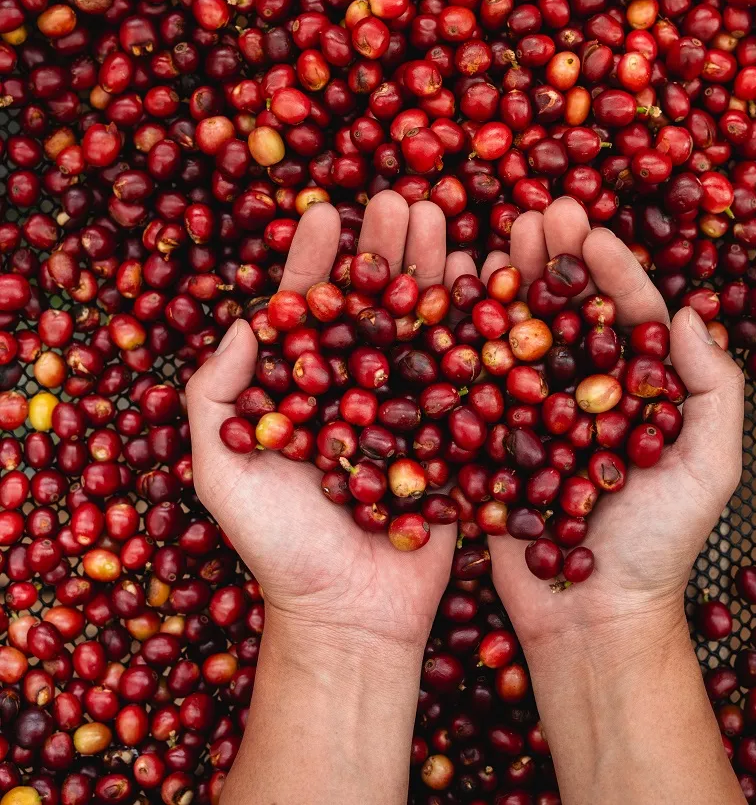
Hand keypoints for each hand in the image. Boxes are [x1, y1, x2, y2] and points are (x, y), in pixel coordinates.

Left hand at [186, 190, 457, 650]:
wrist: (352, 615)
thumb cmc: (278, 549)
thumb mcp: (222, 473)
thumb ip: (217, 396)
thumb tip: (243, 321)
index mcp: (305, 389)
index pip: (310, 312)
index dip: (315, 262)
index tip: (323, 213)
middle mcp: (359, 388)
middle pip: (372, 307)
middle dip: (384, 251)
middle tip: (398, 198)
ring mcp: (409, 407)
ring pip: (421, 327)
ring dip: (431, 272)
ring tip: (440, 218)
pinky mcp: (454, 433)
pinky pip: (466, 370)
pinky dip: (474, 324)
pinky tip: (481, 278)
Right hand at [477, 197, 745, 653]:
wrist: (589, 618)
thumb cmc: (659, 546)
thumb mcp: (707, 469)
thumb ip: (710, 390)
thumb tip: (688, 313)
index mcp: (640, 390)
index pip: (629, 315)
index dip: (613, 270)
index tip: (590, 231)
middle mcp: (585, 391)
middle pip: (569, 312)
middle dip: (556, 260)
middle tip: (540, 211)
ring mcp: (535, 413)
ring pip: (522, 334)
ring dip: (510, 284)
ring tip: (497, 235)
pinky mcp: (491, 439)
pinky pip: (479, 379)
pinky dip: (466, 336)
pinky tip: (452, 294)